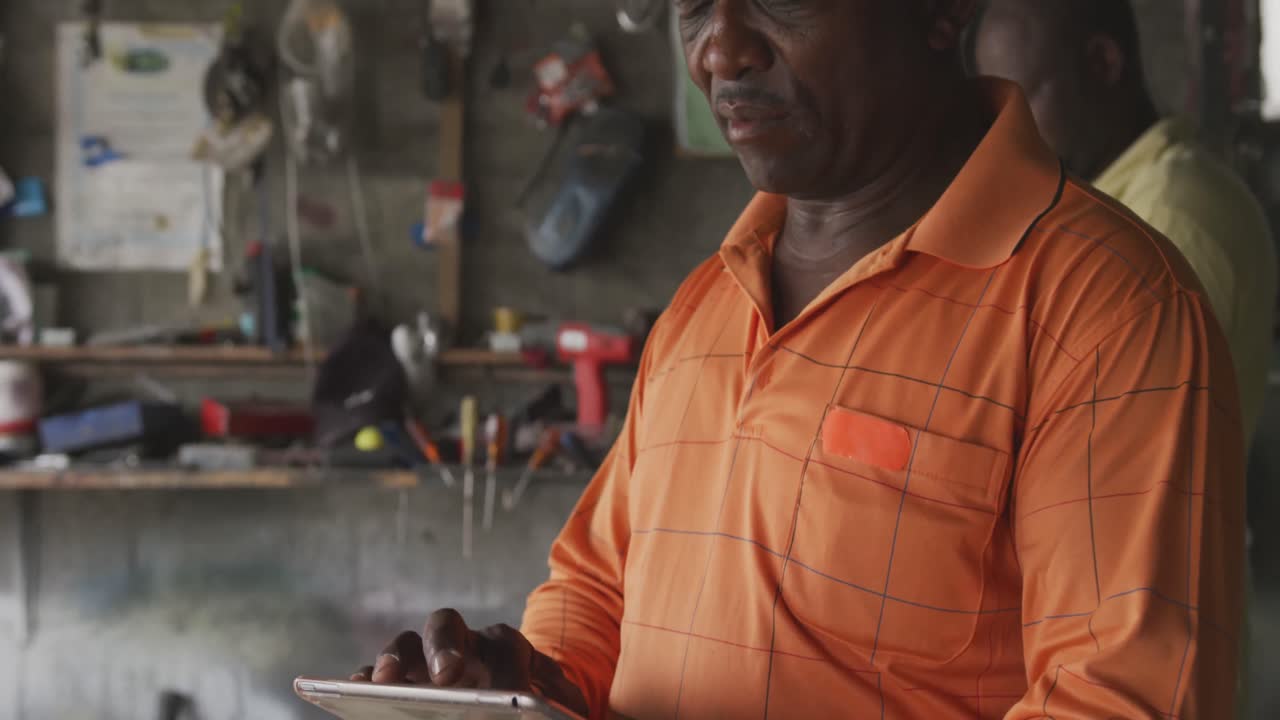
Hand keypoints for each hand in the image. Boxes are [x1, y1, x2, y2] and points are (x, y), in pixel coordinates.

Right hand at [352, 608, 588, 716]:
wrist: (524, 702)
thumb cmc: (537, 706)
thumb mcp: (554, 704)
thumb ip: (554, 705)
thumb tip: (550, 709)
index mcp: (507, 646)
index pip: (505, 646)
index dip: (508, 670)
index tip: (514, 696)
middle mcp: (464, 643)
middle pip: (448, 626)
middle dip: (445, 647)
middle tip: (446, 676)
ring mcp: (428, 658)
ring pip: (407, 644)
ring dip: (395, 658)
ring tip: (384, 682)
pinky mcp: (401, 680)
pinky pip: (376, 672)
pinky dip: (364, 677)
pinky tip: (356, 691)